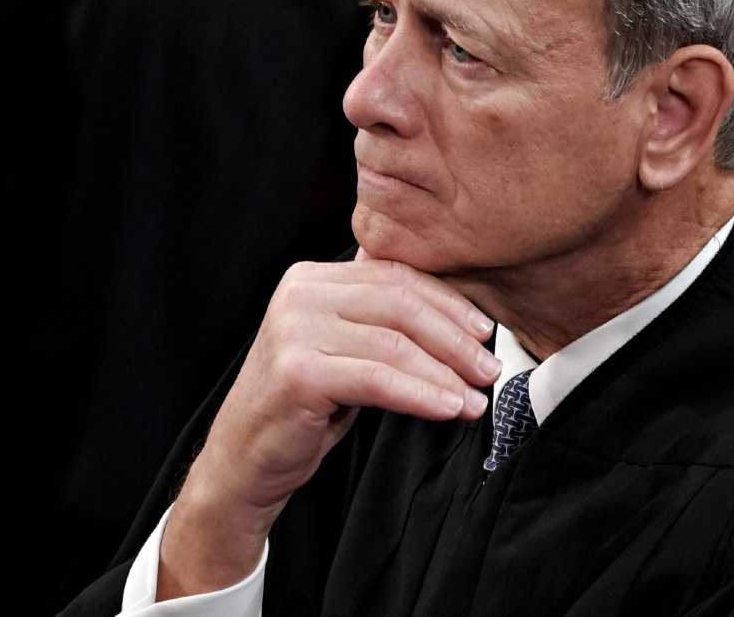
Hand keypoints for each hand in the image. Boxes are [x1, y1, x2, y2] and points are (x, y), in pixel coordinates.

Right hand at [156, 255, 497, 598]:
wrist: (245, 458)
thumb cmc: (300, 407)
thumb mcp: (340, 348)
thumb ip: (377, 319)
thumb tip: (458, 313)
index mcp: (309, 278)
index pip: (394, 276)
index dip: (448, 302)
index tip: (483, 331)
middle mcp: (298, 293)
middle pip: (399, 303)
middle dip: (455, 338)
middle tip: (488, 368)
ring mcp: (293, 329)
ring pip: (394, 342)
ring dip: (446, 373)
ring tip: (475, 397)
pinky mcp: (297, 371)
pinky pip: (377, 378)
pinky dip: (421, 393)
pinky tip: (448, 408)